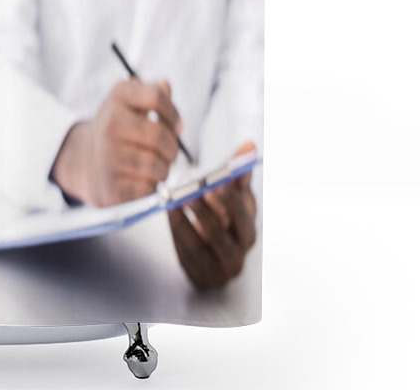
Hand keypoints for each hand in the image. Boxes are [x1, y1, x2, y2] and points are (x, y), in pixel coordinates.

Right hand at [50, 79, 183, 206]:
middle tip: (168, 152)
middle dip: (172, 148)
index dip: (173, 114)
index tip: (175, 126)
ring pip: (157, 166)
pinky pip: (147, 189)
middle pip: (160, 136)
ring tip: (155, 166)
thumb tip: (166, 87)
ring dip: (164, 169)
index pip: (156, 97)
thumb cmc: (119, 129)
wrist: (84, 160)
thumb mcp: (131, 104)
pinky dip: (151, 186)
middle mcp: (109, 123)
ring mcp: (107, 156)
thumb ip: (153, 93)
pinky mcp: (110, 186)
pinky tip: (141, 179)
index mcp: (118, 97)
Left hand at [168, 141, 256, 290]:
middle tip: (198, 190)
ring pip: (211, 240)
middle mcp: (242, 246)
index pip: (247, 208)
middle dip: (215, 206)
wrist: (207, 259)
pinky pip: (192, 251)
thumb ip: (235, 174)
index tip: (218, 180)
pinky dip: (181, 230)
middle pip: (231, 226)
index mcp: (249, 223)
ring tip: (178, 199)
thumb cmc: (218, 222)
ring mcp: (225, 264)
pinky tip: (170, 213)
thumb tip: (249, 145)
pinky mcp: (204, 273)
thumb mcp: (228, 198)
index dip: (233, 194)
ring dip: (194, 217)